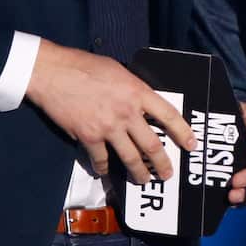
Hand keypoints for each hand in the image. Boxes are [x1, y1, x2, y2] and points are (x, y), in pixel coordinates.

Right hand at [25, 40, 196, 184]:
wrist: (54, 73)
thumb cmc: (85, 66)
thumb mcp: (118, 71)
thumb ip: (132, 88)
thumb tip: (139, 101)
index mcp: (137, 91)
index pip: (168, 115)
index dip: (183, 132)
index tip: (191, 145)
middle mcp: (127, 112)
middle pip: (152, 145)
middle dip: (162, 163)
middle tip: (167, 174)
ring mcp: (108, 127)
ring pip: (130, 158)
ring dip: (139, 172)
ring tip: (144, 180)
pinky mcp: (89, 137)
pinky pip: (101, 160)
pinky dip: (103, 168)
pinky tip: (105, 171)